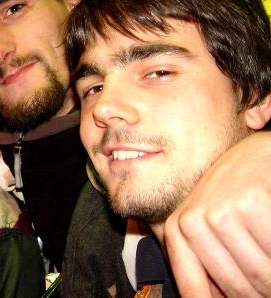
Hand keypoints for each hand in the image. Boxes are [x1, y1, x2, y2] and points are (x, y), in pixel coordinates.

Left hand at [164, 132, 270, 296]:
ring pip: (260, 275)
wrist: (254, 156)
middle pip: (237, 289)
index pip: (194, 292)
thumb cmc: (234, 197)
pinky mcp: (251, 202)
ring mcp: (220, 211)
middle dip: (260, 292)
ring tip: (268, 252)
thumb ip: (209, 266)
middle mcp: (192, 222)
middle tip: (267, 283)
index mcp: (178, 232)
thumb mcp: (210, 228)